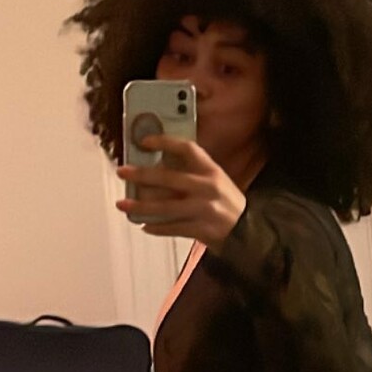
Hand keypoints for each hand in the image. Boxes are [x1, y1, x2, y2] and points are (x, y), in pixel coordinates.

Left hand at [115, 135, 245, 252]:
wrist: (249, 230)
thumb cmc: (226, 203)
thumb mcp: (215, 181)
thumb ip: (191, 174)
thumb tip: (155, 170)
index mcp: (212, 171)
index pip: (187, 149)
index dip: (164, 142)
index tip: (144, 141)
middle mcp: (208, 187)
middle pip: (169, 178)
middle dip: (141, 174)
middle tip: (123, 171)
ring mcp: (204, 209)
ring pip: (165, 207)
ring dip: (141, 206)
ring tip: (123, 204)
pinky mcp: (201, 229)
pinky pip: (172, 228)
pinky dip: (156, 227)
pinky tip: (144, 225)